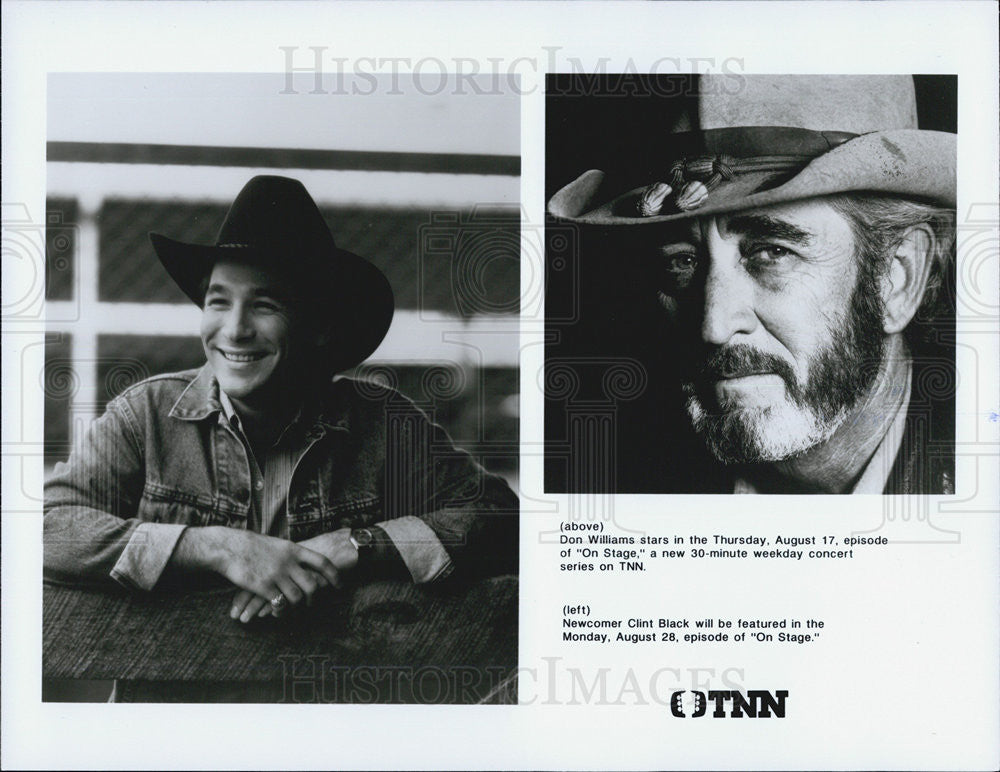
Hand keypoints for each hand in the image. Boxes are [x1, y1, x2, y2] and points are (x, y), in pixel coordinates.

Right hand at [228, 529, 358, 622]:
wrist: (229, 547)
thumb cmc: (251, 545)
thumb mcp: (276, 544)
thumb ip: (290, 554)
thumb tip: (302, 561)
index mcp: (293, 549)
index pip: (322, 562)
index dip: (333, 574)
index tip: (339, 584)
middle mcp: (288, 562)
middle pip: (312, 584)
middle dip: (315, 597)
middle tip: (312, 603)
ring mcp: (277, 575)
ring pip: (297, 597)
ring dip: (297, 607)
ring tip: (293, 610)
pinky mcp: (263, 587)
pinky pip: (279, 603)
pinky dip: (281, 610)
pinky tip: (277, 612)